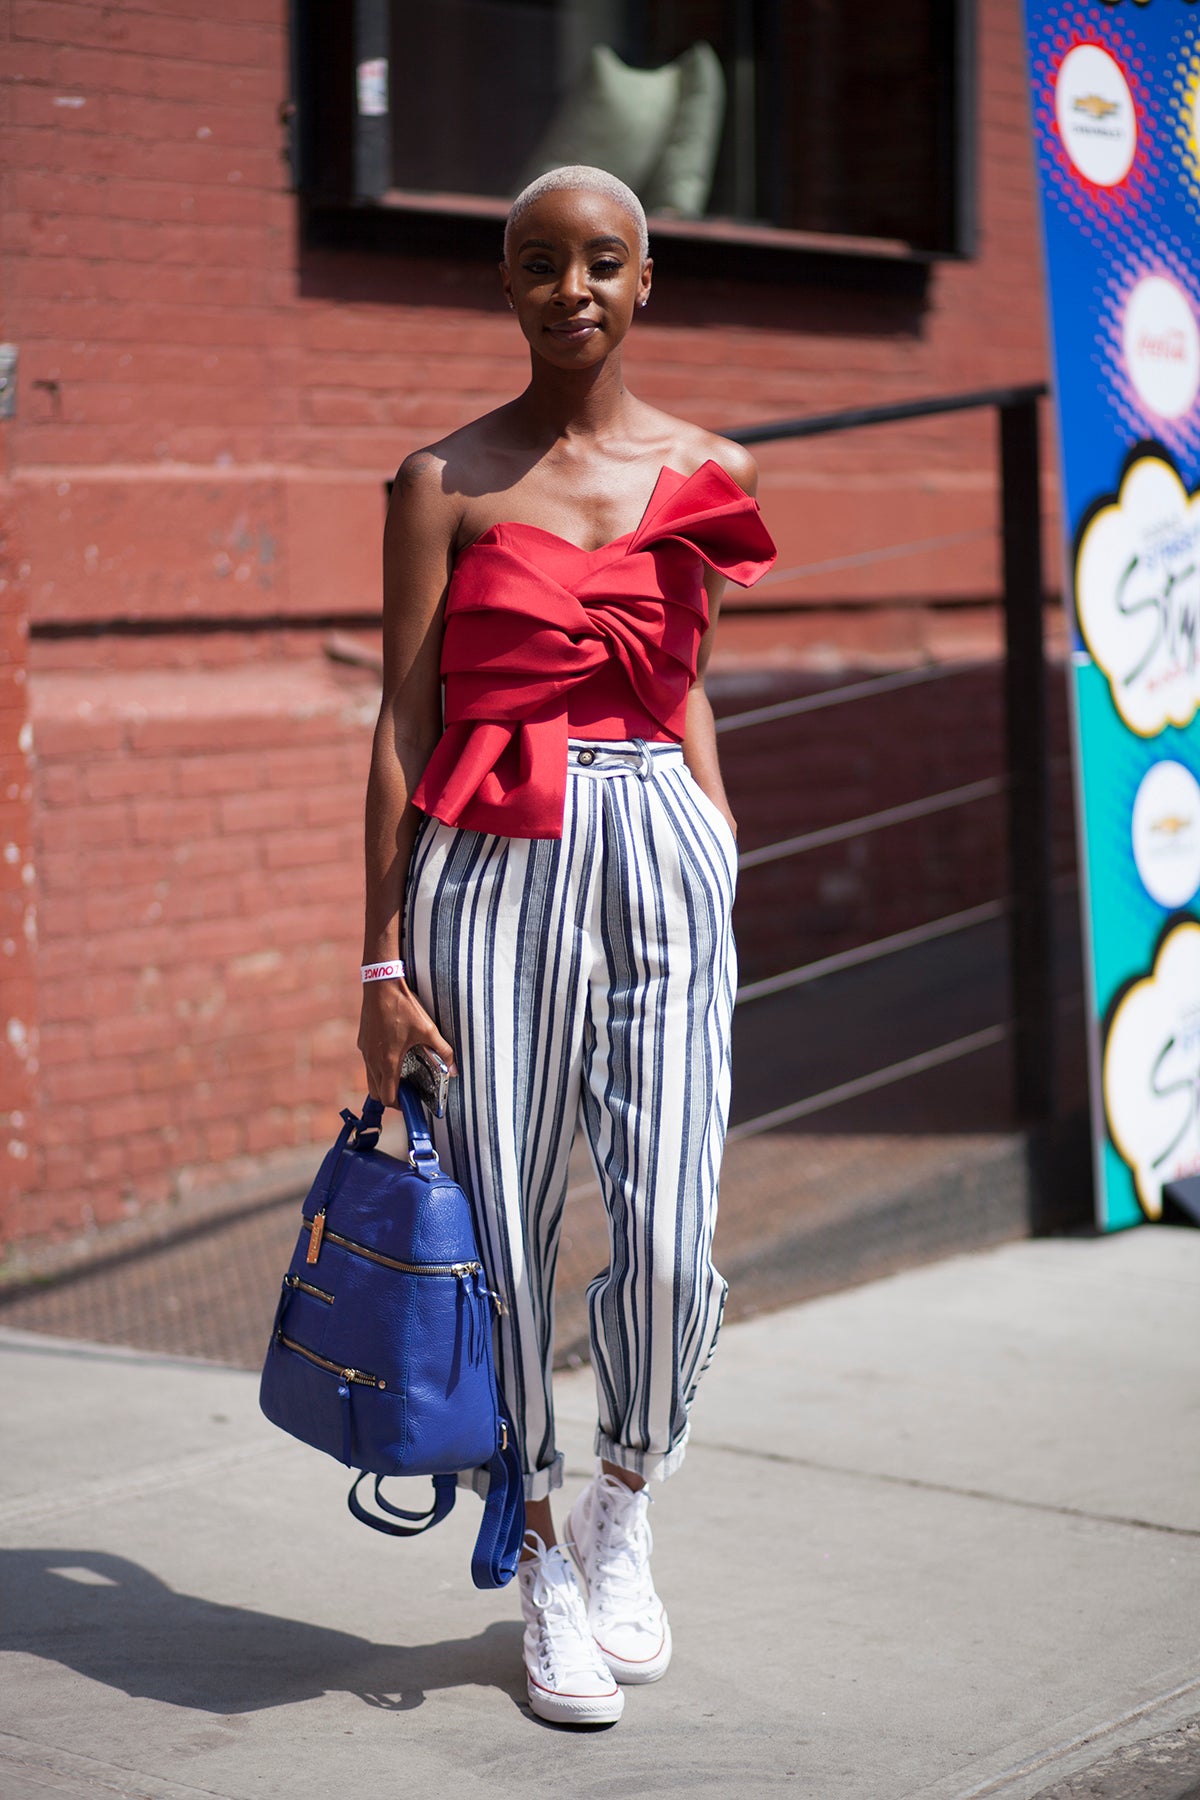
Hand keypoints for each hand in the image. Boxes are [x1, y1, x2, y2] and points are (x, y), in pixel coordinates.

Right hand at [357, 979, 456, 1106]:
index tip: (412, 1102)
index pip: (388, 1097)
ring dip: (384, 1082)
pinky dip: (379, 1066)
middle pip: (377, 1092)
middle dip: (391, 1096)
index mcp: (388, 1061)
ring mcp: (365, 1050)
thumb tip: (454, 1069)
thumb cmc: (403, 1007)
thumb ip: (443, 1051)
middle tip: (408, 1091)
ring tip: (402, 1074)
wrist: (380, 984)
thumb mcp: (428, 1029)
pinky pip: (368, 1062)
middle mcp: (372, 1059)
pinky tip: (394, 1054)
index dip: (400, 1105)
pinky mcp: (362, 1041)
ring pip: (371, 1077)